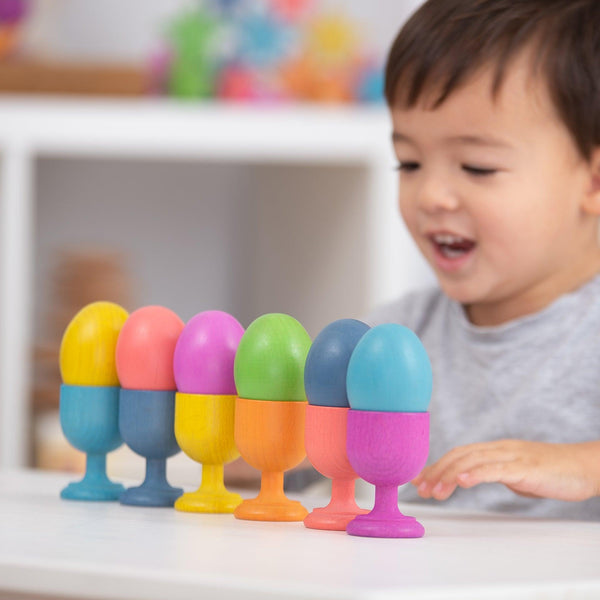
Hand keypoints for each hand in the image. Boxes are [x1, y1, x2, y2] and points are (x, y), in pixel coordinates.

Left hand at [412, 439, 599, 501]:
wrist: (585, 467)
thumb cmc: (553, 472)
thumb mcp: (517, 473)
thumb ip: (496, 473)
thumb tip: (477, 479)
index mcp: (495, 450)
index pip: (458, 455)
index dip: (436, 466)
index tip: (418, 480)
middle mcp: (499, 449)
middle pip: (459, 456)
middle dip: (436, 472)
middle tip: (420, 490)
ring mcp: (512, 456)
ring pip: (472, 461)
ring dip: (449, 476)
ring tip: (435, 491)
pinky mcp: (525, 468)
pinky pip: (496, 469)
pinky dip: (476, 474)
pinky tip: (462, 482)